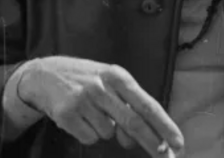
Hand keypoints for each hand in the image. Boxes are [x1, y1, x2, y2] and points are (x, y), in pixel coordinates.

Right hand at [16, 57, 183, 156]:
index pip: (148, 105)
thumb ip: (127, 107)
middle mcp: (103, 87)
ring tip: (94, 115)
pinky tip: (80, 119)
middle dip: (152, 142)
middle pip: (134, 122)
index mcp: (119, 77)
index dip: (164, 125)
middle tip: (164, 156)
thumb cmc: (88, 81)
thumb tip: (133, 139)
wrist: (45, 74)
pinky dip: (89, 134)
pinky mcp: (66, 114)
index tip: (177, 142)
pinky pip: (89, 138)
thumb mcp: (111, 83)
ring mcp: (83, 100)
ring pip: (109, 133)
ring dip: (108, 132)